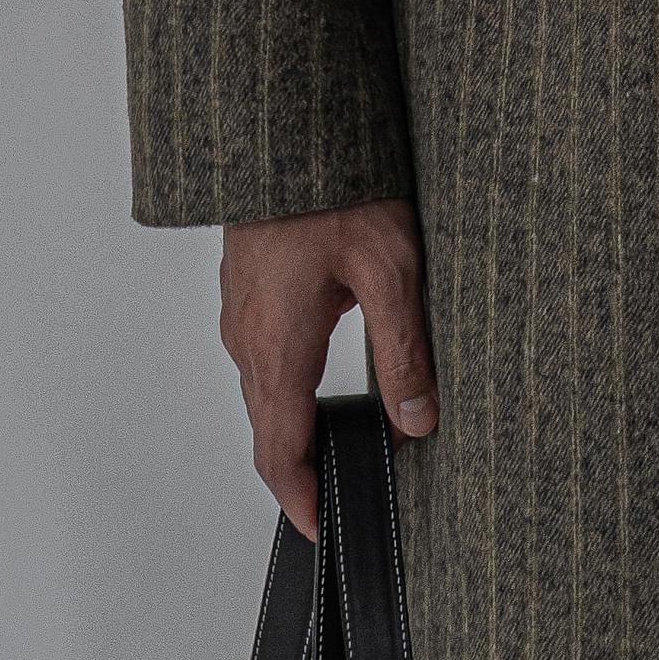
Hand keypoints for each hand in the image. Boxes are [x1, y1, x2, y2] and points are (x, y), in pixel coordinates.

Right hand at [219, 196, 438, 540]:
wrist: (286, 131)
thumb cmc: (336, 189)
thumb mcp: (391, 270)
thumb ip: (405, 352)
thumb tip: (418, 422)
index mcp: (279, 349)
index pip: (280, 454)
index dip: (301, 501)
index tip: (325, 529)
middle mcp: (247, 338)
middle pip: (268, 428)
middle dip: (303, 468)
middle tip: (344, 488)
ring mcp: (240, 311)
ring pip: (263, 387)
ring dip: (295, 421)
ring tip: (342, 436)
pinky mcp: (245, 286)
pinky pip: (261, 350)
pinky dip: (288, 379)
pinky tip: (325, 365)